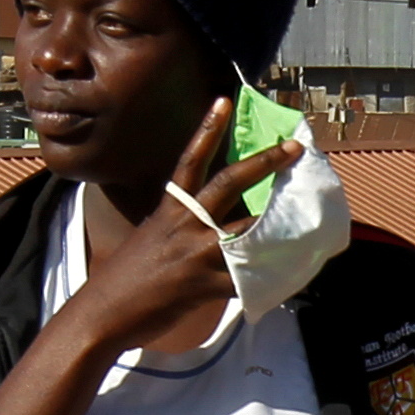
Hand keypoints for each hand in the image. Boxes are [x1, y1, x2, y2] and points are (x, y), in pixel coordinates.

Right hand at [49, 100, 299, 353]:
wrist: (103, 312)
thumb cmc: (127, 277)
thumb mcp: (153, 238)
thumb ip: (182, 227)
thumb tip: (210, 225)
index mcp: (170, 209)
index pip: (190, 160)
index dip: (207, 129)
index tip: (224, 101)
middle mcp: (185, 224)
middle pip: (229, 183)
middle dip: (264, 163)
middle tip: (293, 146)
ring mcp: (196, 254)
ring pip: (248, 230)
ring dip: (281, 223)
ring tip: (311, 214)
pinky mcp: (205, 286)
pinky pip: (247, 279)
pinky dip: (270, 279)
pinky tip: (292, 275)